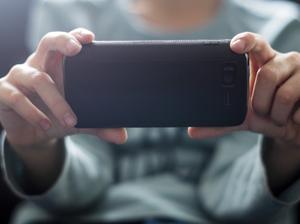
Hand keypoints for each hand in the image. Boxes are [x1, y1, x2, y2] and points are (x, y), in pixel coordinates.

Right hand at [0, 28, 126, 148]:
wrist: (32, 134)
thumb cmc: (57, 117)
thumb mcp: (80, 121)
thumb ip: (100, 125)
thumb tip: (123, 136)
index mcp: (57, 66)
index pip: (66, 43)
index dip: (75, 35)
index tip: (90, 38)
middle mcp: (38, 66)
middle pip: (47, 42)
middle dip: (62, 42)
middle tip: (76, 50)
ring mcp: (19, 77)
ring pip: (37, 78)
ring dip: (56, 100)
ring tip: (70, 121)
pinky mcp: (3, 93)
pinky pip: (15, 98)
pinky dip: (32, 112)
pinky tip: (46, 124)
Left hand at [189, 32, 299, 147]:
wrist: (293, 128)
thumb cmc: (267, 115)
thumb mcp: (243, 118)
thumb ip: (221, 122)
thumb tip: (192, 131)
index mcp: (262, 63)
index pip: (255, 43)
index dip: (246, 41)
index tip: (235, 46)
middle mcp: (283, 61)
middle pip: (266, 75)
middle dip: (260, 102)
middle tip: (261, 111)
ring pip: (284, 94)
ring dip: (277, 115)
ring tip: (278, 116)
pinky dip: (293, 119)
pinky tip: (294, 117)